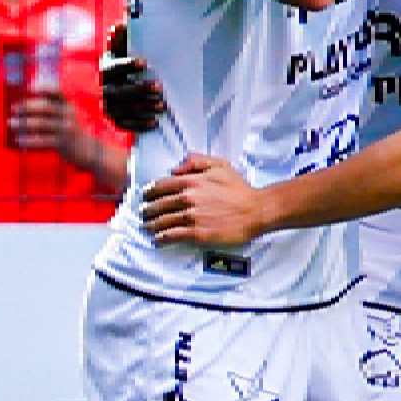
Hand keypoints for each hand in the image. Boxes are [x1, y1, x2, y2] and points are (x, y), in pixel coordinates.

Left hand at [11, 92, 95, 164]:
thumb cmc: (75, 133)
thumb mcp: (70, 118)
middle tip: (13, 109)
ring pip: (41, 124)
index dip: (43, 88)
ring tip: (11, 123)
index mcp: (70, 106)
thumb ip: (55, 111)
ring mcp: (67, 129)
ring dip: (23, 123)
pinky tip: (19, 140)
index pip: (57, 93)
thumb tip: (28, 107)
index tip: (29, 88)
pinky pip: (42, 141)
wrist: (93, 151)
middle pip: (45, 107)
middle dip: (27, 107)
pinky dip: (28, 141)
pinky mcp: (64, 143)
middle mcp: (69, 115)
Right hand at [100, 22, 164, 132]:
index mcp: (104, 71)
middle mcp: (102, 90)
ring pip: (123, 109)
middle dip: (140, 90)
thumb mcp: (119, 50)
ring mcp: (107, 107)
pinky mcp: (113, 121)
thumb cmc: (121, 64)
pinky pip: (125, 124)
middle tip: (160, 87)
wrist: (110, 88)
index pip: (113, 69)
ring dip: (144, 108)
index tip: (145, 63)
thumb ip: (122, 38)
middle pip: (119, 92)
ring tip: (163, 106)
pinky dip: (140, 125)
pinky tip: (155, 122)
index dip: (127, 66)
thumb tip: (123, 21)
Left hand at [140, 154, 266, 246]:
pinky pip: (172, 236)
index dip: (149, 192)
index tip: (145, 197)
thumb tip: (174, 169)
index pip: (160, 186)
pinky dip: (162, 238)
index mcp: (192, 181)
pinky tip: (158, 239)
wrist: (256, 210)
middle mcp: (189, 198)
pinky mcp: (198, 234)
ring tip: (147, 228)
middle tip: (144, 215)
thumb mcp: (220, 165)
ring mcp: (193, 217)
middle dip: (147, 210)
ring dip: (151, 225)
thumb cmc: (239, 189)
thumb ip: (196, 161)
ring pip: (162, 221)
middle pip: (158, 205)